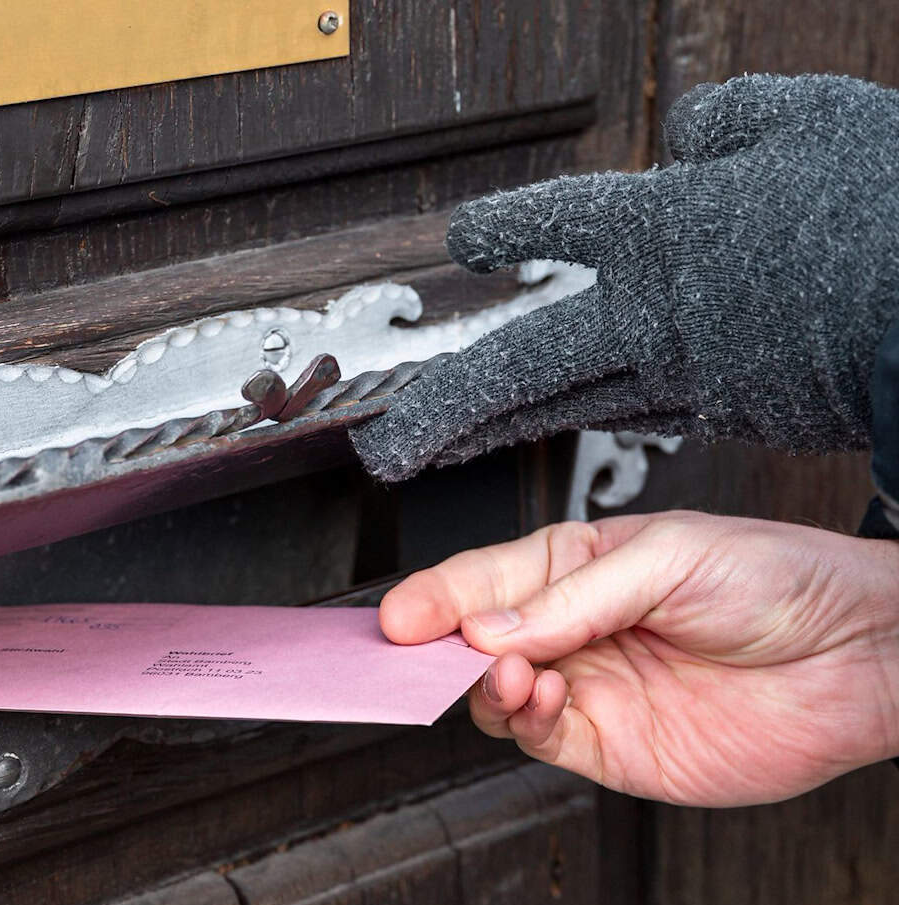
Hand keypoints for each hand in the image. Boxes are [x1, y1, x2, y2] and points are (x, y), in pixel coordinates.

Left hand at [352, 74, 898, 480]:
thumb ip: (730, 124)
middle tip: (381, 445)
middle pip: (518, 365)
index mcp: (658, 228)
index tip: (465, 238)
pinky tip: (542, 429)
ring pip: (558, 411)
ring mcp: (678, 372)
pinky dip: (577, 420)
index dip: (505, 229)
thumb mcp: (805, 123)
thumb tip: (690, 133)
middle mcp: (649, 312)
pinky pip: (625, 417)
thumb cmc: (881, 210)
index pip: (552, 226)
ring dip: (485, 437)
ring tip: (424, 456)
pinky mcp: (715, 407)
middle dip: (442, 407)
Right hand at [383, 511, 898, 804]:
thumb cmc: (779, 580)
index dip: (434, 598)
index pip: (481, 580)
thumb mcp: (668, 558)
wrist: (863, 656)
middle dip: (437, 648)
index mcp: (575, 567)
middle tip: (416, 654)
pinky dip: (524, 721)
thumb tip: (489, 630)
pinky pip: (540, 739)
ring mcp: (587, 688)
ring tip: (506, 670)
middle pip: (473, 642)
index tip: (397, 617)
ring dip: (484, 685)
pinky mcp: (610, 747)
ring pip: (495, 695)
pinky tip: (541, 695)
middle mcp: (570, 629)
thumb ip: (571, 599)